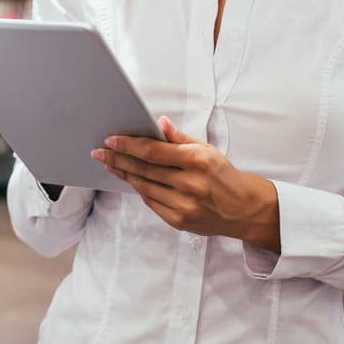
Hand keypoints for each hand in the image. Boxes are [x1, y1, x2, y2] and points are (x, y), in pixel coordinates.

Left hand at [96, 116, 284, 251]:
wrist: (243, 209)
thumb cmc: (224, 176)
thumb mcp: (208, 150)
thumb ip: (181, 139)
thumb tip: (160, 124)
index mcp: (197, 161)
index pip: (153, 151)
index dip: (128, 145)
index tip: (111, 141)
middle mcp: (189, 183)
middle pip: (143, 169)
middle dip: (118, 159)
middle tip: (100, 153)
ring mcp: (183, 204)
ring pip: (143, 186)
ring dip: (124, 174)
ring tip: (111, 165)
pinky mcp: (178, 220)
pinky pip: (151, 202)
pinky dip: (139, 189)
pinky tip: (131, 180)